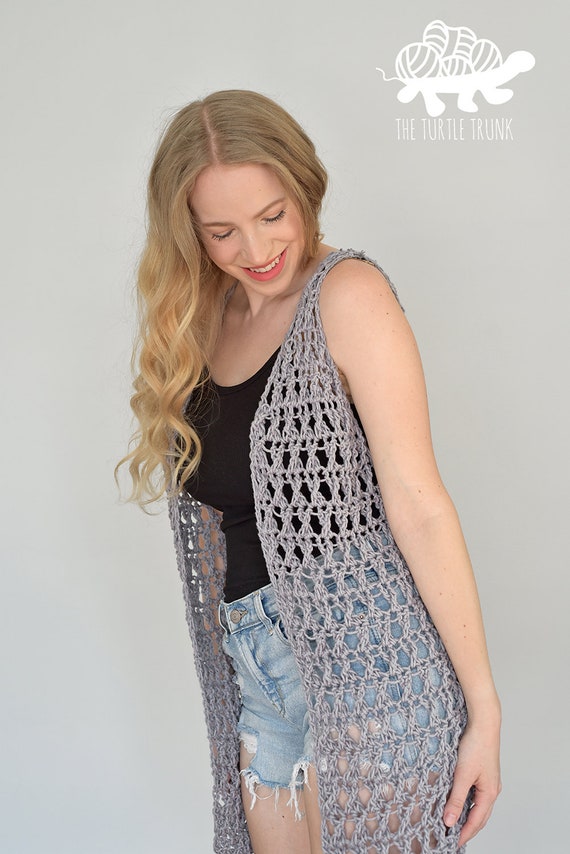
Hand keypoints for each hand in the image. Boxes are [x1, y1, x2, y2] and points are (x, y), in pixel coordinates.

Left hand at [444, 717, 501, 846]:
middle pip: (480, 816)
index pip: (476, 822)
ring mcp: (489, 781)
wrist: (484, 724)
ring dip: (468, 816)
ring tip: (454, 823)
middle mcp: (492, 790)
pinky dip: (467, 802)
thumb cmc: (476, 746)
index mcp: (490, 793)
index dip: (464, 833)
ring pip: (478, 805)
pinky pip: (476, 794)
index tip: (453, 843)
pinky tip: (458, 801)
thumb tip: (450, 821)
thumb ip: (456, 799)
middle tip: (453, 838)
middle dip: (468, 829)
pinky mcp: (484, 773)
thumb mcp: (462, 775)